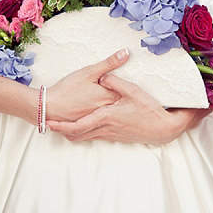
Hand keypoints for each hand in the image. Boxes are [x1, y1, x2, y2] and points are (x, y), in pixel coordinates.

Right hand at [46, 48, 128, 121]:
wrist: (49, 107)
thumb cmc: (68, 90)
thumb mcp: (90, 71)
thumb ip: (109, 63)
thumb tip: (126, 53)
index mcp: (110, 97)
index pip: (125, 90)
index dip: (119, 84)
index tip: (115, 82)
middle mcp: (107, 111)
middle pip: (119, 102)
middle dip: (115, 95)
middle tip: (105, 90)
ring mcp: (98, 119)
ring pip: (109, 111)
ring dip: (108, 106)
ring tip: (94, 98)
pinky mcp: (90, 124)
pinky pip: (99, 119)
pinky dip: (97, 115)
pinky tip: (88, 108)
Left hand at [47, 73, 209, 143]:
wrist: (163, 129)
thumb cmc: (149, 110)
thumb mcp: (133, 91)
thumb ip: (115, 82)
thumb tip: (103, 76)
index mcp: (106, 117)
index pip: (77, 125)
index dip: (61, 125)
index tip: (48, 122)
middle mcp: (105, 128)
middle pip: (77, 134)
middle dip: (62, 130)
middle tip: (49, 125)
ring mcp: (111, 134)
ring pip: (85, 137)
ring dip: (72, 132)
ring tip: (61, 126)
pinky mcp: (117, 136)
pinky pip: (95, 136)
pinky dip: (85, 133)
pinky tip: (85, 127)